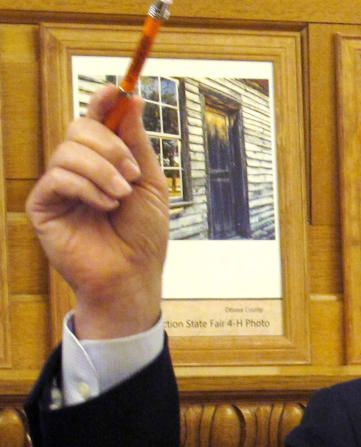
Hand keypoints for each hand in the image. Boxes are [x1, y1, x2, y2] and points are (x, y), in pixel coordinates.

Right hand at [26, 85, 168, 338]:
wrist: (133, 274)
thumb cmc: (143, 234)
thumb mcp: (149, 182)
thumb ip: (136, 143)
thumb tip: (131, 98)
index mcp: (105, 160)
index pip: (96, 119)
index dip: (103, 101)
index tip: (116, 91)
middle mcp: (79, 168)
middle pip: (79, 127)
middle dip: (110, 145)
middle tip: (131, 174)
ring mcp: (59, 186)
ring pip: (68, 150)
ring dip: (102, 170)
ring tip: (120, 197)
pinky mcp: (44, 205)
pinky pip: (57, 177)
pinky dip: (86, 188)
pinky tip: (105, 206)